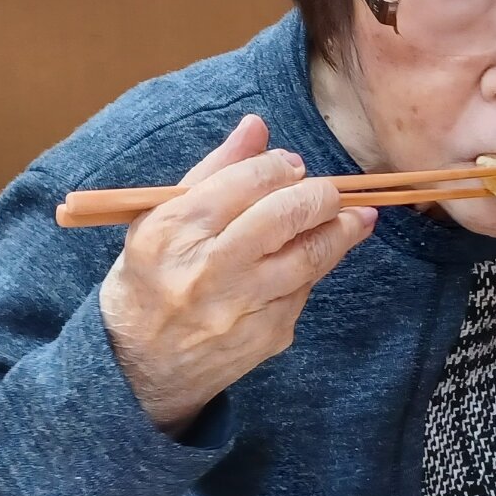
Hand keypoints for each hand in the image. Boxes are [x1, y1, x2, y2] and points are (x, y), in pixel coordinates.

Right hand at [99, 114, 375, 431]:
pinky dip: (313, 269)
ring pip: (311, 256)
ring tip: (355, 217)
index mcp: (175, 230)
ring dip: (341, 230)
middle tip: (329, 191)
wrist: (139, 369)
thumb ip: (212, 171)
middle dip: (321, 195)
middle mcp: (210, 268)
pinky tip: (313, 258)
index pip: (247, 181)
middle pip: (287, 215)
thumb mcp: (158, 220)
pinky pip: (305, 290)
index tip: (290, 165)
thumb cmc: (147, 282)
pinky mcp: (268, 335)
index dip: (279, 166)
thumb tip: (257, 127)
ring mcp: (244, 307)